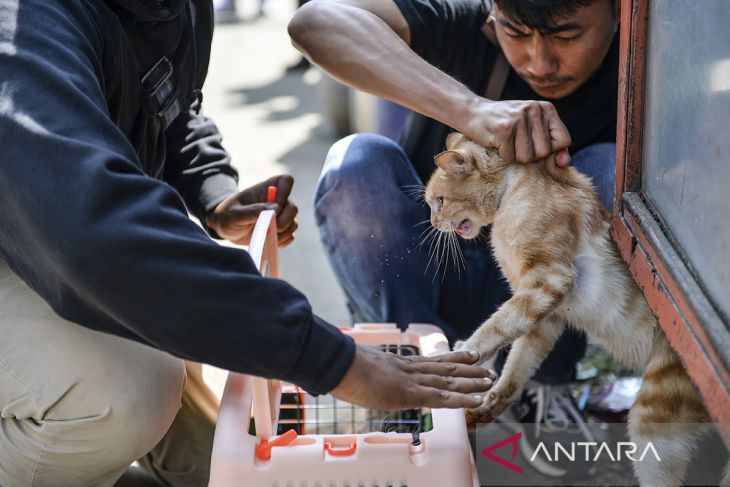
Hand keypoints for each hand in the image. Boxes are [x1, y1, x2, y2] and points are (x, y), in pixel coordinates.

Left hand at [206, 175, 298, 246]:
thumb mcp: (234, 214)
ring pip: (293, 224)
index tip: (275, 206)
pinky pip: (289, 237)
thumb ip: (252, 210)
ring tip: (265, 237)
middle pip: (293, 207)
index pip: (286, 181)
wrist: (225, 229)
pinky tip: (268, 242)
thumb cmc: (227, 215)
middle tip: (271, 228)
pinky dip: (281, 242)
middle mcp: (277, 201)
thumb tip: (276, 208)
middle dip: (285, 220)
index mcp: (266, 189)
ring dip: (282, 233)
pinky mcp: (280, 231)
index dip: (285, 193)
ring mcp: (280, 217)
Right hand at [330, 345, 496, 409]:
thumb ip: (369, 374)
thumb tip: (361, 379)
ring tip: (489, 380)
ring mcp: (411, 380)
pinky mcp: (410, 393)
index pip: (431, 361)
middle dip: (467, 368)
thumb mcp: (359, 369)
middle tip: (487, 366)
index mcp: (399, 364)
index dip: (451, 358)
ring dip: (471, 381)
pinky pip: (441, 398)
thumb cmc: (341, 367)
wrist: (338, 364)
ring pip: (449, 380)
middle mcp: (410, 369)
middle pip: (445, 367)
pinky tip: (477, 400)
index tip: (468, 355)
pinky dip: (462, 400)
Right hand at [461, 99, 571, 165]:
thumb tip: (565, 162)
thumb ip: (552, 145)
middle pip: (544, 152)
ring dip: (514, 156)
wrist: (472, 112)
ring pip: (526, 157)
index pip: (563, 140)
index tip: (536, 145)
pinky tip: (496, 142)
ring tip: (506, 141)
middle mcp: (534, 110)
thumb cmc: (505, 124)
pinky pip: (510, 157)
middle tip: (516, 142)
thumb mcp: (532, 128)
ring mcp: (519, 118)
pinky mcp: (503, 129)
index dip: (551, 150)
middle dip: (529, 154)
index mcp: (546, 108)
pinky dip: (502, 155)